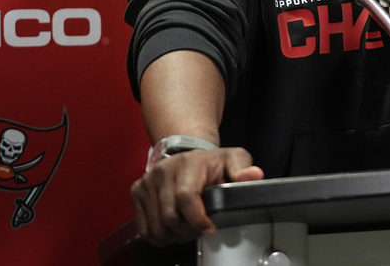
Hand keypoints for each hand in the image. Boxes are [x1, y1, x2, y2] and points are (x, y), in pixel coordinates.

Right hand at [131, 147, 263, 244]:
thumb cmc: (211, 162)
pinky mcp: (137, 191)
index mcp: (188, 164)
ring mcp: (147, 182)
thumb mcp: (233, 159)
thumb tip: (253, 176)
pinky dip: (159, 236)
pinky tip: (174, 230)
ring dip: (174, 235)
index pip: (186, 197)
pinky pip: (144, 228)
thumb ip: (243, 168)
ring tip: (188, 229)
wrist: (186, 154)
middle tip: (201, 230)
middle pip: (169, 216)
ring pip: (156, 226)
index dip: (197, 219)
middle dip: (188, 231)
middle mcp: (163, 171)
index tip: (210, 229)